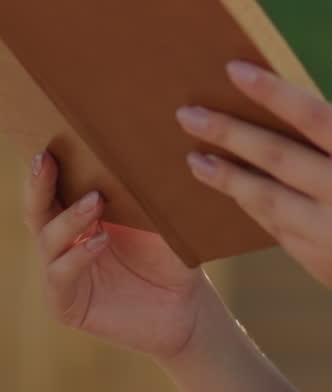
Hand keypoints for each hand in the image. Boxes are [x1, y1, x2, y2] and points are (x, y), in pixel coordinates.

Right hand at [22, 149, 210, 361]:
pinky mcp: (67, 304)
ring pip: (47, 240)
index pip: (55, 183)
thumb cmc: (169, 250)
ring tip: (95, 201)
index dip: (48, 162)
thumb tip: (145, 138)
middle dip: (39, 182)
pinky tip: (99, 242)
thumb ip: (142, 186)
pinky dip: (77, 257)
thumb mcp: (157, 213)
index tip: (50, 136)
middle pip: (38, 207)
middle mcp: (64, 239)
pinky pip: (60, 278)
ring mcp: (61, 271)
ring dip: (69, 218)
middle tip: (46, 158)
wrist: (184, 303)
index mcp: (80, 211)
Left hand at [176, 60, 331, 334]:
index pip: (314, 114)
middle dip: (227, 132)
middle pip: (277, 157)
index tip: (234, 70)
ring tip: (193, 156)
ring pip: (265, 198)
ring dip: (225, 175)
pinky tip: (232, 189)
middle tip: (188, 114)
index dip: (271, 91)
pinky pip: (276, 228)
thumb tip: (303, 109)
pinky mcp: (321, 266)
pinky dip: (251, 206)